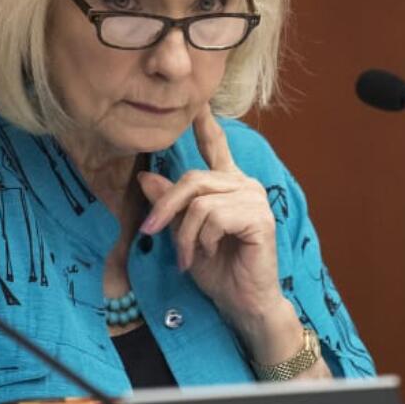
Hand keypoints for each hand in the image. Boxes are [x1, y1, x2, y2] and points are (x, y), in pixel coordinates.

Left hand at [137, 107, 288, 339]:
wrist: (242, 301)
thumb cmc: (217, 270)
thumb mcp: (184, 234)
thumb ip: (170, 206)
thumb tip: (145, 177)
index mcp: (227, 185)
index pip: (216, 147)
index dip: (205, 125)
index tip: (198, 102)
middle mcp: (243, 185)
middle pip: (192, 179)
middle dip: (166, 207)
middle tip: (151, 232)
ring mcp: (254, 199)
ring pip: (200, 201)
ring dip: (185, 234)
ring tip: (189, 256)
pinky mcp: (258, 218)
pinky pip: (214, 217)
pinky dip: (203, 240)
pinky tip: (211, 253)